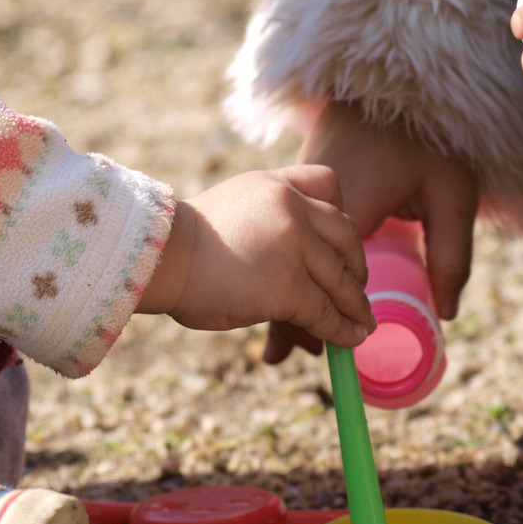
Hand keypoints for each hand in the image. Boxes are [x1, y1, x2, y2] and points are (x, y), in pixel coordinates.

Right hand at [137, 165, 374, 349]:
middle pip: (347, 235)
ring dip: (355, 306)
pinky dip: (341, 330)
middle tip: (357, 290)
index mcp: (277, 184)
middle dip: (356, 266)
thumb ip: (268, 215)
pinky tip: (347, 340)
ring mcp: (294, 247)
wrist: (159, 259)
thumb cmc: (183, 243)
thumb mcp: (232, 205)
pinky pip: (326, 312)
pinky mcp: (289, 287)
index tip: (343, 242)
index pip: (329, 184)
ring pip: (342, 280)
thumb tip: (293, 252)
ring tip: (363, 325)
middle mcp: (292, 208)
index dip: (341, 215)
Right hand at [262, 100, 478, 362]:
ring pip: (284, 252)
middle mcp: (311, 197)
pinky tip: (290, 284)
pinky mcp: (300, 181)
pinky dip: (288, 261)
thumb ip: (453, 253)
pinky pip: (289, 233)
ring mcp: (299, 186)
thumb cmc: (432, 138)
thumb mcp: (454, 194)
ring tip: (290, 334)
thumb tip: (448, 313)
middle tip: (296, 355)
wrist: (401, 77)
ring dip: (286, 288)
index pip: (318, 276)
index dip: (306, 317)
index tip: (312, 353)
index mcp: (348, 203)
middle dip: (290, 313)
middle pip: (290, 268)